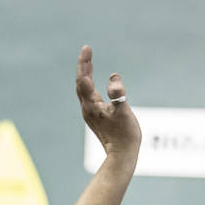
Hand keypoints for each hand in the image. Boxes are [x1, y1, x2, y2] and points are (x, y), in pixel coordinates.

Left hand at [75, 45, 140, 162]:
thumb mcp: (123, 112)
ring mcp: (90, 114)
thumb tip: (113, 77)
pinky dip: (88, 85)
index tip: (86, 48)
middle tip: (86, 50)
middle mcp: (87, 109)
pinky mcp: (95, 117)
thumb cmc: (124, 135)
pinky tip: (92, 82)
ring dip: (85, 74)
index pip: (83, 79)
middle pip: (80, 83)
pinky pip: (88, 96)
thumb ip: (118, 93)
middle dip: (83, 66)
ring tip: (88, 62)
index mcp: (91, 106)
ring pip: (83, 90)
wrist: (121, 155)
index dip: (84, 63)